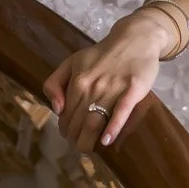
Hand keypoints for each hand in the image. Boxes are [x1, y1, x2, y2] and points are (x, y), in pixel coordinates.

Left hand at [40, 10, 177, 151]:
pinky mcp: (133, 90)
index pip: (66, 114)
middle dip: (76, 139)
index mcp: (77, 80)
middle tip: (79, 147)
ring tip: (89, 149)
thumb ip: (55, 82)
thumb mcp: (72, 62)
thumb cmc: (102, 55)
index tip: (69, 137)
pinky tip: (107, 141)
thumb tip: (56, 109)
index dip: (66, 129)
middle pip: (79, 121)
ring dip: (89, 139)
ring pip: (96, 120)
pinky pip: (121, 111)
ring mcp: (113, 88)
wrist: (134, 39)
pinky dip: (113, 127)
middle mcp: (92, 86)